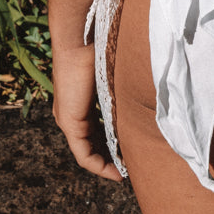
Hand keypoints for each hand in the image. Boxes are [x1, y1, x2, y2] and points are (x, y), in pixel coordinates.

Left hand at [52, 41, 122, 178]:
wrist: (79, 40)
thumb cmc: (97, 48)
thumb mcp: (113, 73)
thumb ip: (122, 85)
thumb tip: (144, 85)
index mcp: (80, 103)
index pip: (94, 131)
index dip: (110, 145)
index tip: (126, 152)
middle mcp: (71, 114)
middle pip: (90, 144)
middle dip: (109, 158)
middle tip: (128, 166)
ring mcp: (68, 120)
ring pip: (86, 152)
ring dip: (104, 164)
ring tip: (122, 174)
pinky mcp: (70, 123)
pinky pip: (83, 154)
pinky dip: (98, 165)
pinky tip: (114, 171)